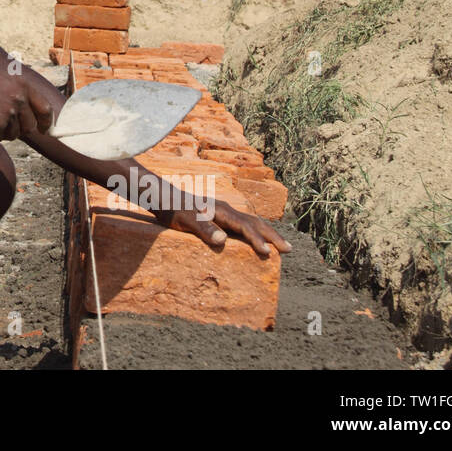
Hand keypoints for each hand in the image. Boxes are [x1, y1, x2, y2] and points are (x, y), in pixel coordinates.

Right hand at [0, 66, 54, 142]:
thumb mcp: (1, 78)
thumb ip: (18, 92)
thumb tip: (31, 112)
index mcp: (22, 85)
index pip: (45, 108)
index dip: (46, 122)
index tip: (44, 129)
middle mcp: (18, 99)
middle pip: (29, 126)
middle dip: (18, 129)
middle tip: (2, 125)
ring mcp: (7, 113)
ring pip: (12, 135)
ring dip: (0, 132)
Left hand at [152, 199, 292, 258]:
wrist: (161, 197)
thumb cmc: (172, 209)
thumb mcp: (184, 221)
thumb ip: (203, 229)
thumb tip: (223, 241)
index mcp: (221, 211)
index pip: (245, 227)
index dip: (257, 240)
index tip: (269, 253)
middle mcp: (226, 209)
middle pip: (255, 223)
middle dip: (272, 236)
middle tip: (290, 250)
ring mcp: (223, 211)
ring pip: (251, 222)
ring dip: (267, 234)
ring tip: (281, 246)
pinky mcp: (218, 215)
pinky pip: (243, 224)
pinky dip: (255, 232)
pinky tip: (256, 240)